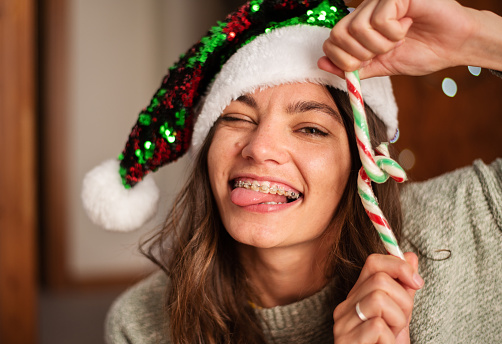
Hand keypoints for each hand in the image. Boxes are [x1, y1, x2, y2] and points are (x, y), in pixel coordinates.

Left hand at [319, 0, 481, 78]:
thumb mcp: (381, 65)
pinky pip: (380, 20)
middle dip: (361, 54)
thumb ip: (353, 67)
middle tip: (386, 50)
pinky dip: (394, 32)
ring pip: (358, 29)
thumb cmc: (422, 51)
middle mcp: (365, 9)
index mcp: (360, 24)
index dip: (345, 60)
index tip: (369, 61)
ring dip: (380, 44)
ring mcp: (379, 0)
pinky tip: (408, 25)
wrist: (455, 45)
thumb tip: (322, 64)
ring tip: (400, 38)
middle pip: (339, 35)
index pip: (331, 42)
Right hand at [332, 252, 422, 343]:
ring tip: (392, 337)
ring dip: (398, 320)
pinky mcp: (346, 341)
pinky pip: (377, 326)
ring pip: (378, 299)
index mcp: (357, 297)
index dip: (398, 266)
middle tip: (401, 324)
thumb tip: (410, 256)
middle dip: (404, 301)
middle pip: (380, 280)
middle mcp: (345, 307)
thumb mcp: (399, 317)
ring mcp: (343, 324)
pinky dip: (390, 339)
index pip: (373, 262)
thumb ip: (403, 288)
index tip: (417, 283)